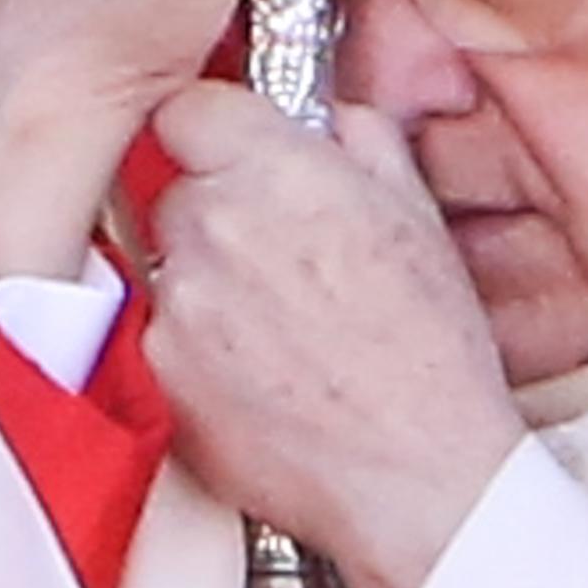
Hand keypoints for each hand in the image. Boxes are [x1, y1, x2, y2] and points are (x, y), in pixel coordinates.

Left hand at [137, 79, 523, 587]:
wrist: (416, 478)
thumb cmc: (430, 359)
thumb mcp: (419, 221)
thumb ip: (364, 142)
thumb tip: (336, 115)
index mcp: (277, 173)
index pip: (189, 109)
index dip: (212, 131)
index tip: (227, 150)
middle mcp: (213, 228)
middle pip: (175, 191)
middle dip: (215, 215)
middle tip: (276, 258)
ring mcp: (177, 304)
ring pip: (166, 267)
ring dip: (204, 285)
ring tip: (278, 330)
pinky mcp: (156, 374)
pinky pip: (158, 337)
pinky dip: (193, 351)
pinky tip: (258, 376)